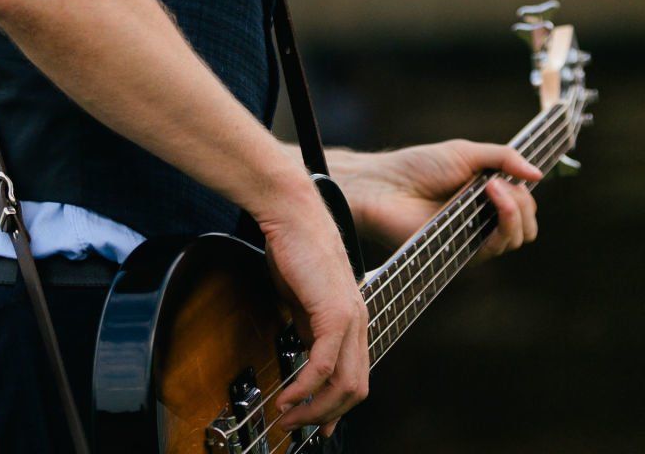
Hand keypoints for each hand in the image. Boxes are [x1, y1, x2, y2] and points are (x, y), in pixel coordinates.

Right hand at [255, 176, 368, 436]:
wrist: (293, 216)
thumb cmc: (294, 251)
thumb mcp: (302, 302)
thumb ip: (308, 329)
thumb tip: (301, 360)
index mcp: (352, 320)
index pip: (356, 376)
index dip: (338, 407)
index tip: (318, 426)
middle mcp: (358, 322)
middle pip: (356, 389)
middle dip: (325, 416)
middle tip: (295, 427)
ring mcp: (350, 317)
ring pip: (344, 384)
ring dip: (313, 409)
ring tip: (287, 417)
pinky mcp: (335, 312)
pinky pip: (323, 365)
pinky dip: (304, 388)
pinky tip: (286, 395)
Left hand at [329, 139, 541, 256]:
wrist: (384, 185)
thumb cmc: (419, 167)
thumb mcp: (468, 152)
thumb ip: (505, 158)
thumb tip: (539, 173)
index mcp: (486, 200)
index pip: (525, 208)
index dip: (526, 194)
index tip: (515, 173)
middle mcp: (482, 223)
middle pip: (527, 227)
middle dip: (524, 202)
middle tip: (499, 183)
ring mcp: (472, 240)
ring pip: (517, 238)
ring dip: (514, 209)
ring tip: (490, 187)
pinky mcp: (460, 254)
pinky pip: (495, 248)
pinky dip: (502, 218)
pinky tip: (486, 194)